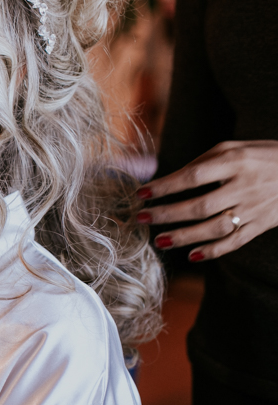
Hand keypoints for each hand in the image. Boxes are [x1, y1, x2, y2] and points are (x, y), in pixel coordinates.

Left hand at [139, 140, 277, 260]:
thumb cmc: (262, 156)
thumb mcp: (235, 148)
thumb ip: (204, 162)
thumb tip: (169, 179)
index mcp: (236, 162)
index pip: (194, 176)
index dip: (166, 186)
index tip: (142, 193)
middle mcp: (245, 186)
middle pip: (200, 205)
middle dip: (167, 214)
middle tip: (141, 218)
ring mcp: (254, 208)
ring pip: (215, 228)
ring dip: (184, 237)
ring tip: (159, 241)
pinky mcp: (262, 224)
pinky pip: (235, 242)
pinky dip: (213, 251)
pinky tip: (192, 256)